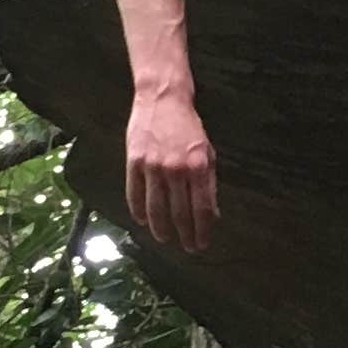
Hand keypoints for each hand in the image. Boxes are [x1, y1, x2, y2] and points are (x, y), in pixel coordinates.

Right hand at [125, 85, 218, 252]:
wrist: (163, 99)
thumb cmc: (188, 128)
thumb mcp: (206, 152)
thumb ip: (209, 183)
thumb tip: (212, 214)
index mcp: (198, 166)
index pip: (202, 208)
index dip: (203, 230)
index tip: (202, 243)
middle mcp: (176, 169)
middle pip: (181, 212)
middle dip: (186, 234)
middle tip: (188, 248)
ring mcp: (153, 166)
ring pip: (157, 208)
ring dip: (161, 229)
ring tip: (165, 238)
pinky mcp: (134, 161)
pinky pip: (135, 194)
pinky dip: (139, 211)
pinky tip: (143, 221)